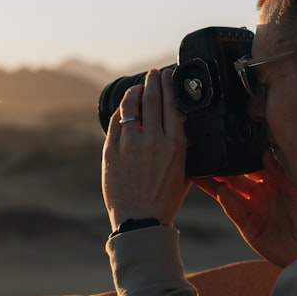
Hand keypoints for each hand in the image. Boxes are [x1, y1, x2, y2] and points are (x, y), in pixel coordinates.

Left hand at [102, 68, 191, 229]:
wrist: (140, 221)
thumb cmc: (165, 200)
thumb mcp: (185, 172)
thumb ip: (184, 148)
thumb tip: (184, 127)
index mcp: (175, 145)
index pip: (173, 103)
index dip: (170, 84)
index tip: (169, 75)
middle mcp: (153, 141)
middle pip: (152, 98)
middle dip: (153, 80)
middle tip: (153, 73)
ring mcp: (129, 145)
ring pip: (131, 105)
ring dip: (136, 91)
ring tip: (139, 86)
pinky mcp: (111, 151)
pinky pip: (115, 121)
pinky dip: (121, 110)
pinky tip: (124, 106)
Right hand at [194, 148, 296, 267]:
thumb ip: (280, 171)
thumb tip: (265, 150)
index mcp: (273, 180)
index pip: (250, 164)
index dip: (238, 155)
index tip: (225, 143)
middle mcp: (260, 193)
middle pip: (235, 177)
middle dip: (220, 168)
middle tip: (206, 155)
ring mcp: (252, 209)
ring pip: (228, 193)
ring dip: (214, 183)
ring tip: (200, 172)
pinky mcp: (247, 226)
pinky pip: (233, 210)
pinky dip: (226, 201)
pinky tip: (221, 191)